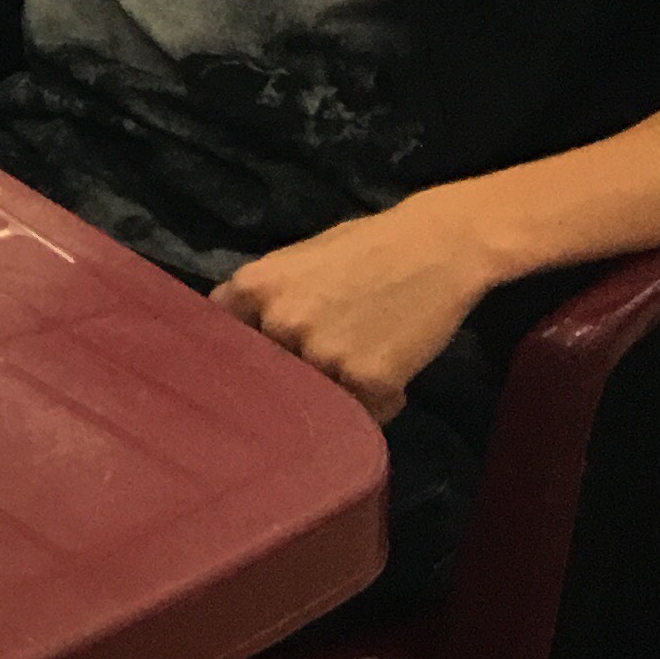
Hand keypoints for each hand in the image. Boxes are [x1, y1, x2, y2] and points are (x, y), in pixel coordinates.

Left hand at [211, 195, 493, 420]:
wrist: (438, 247)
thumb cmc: (367, 246)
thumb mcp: (296, 261)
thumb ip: (265, 299)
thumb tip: (240, 340)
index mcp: (254, 287)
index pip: (221, 339)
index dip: (239, 358)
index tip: (253, 371)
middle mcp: (279, 322)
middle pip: (268, 375)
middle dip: (292, 379)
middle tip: (323, 373)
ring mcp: (322, 352)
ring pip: (317, 397)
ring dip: (339, 394)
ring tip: (364, 368)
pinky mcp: (368, 378)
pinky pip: (364, 412)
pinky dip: (380, 404)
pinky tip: (393, 380)